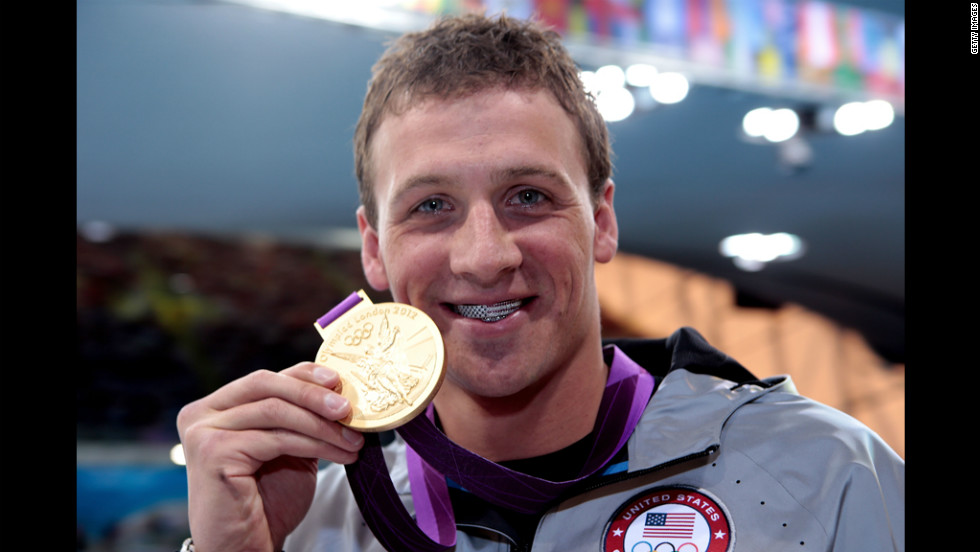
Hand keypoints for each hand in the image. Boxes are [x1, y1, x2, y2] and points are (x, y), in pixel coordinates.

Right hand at [177, 362, 363, 551]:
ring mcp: (203, 431)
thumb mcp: (287, 446)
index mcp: (216, 406)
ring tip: (353, 440)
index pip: (266, 377)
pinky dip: (315, 444)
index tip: (339, 380)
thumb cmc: (266, 500)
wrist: (245, 547)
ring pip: (276, 411)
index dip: (305, 375)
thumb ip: (300, 416)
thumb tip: (340, 389)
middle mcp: (201, 413)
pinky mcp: (213, 453)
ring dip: (322, 425)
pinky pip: (276, 439)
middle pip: (266, 385)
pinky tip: (339, 454)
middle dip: (313, 394)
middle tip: (348, 408)